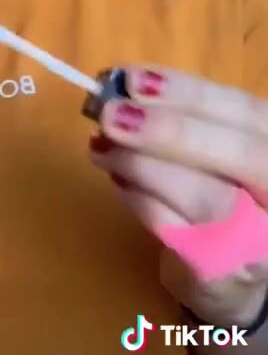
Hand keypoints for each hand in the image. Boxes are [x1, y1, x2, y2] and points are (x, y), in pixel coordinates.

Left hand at [89, 65, 267, 326]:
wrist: (241, 275)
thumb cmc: (227, 192)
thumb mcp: (220, 146)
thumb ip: (187, 116)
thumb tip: (123, 87)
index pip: (248, 112)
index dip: (191, 93)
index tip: (134, 79)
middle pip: (242, 155)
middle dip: (172, 130)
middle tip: (111, 114)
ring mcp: (259, 240)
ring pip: (207, 197)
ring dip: (142, 165)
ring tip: (102, 146)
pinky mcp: (223, 274)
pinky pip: (176, 232)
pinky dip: (139, 200)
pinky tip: (117, 178)